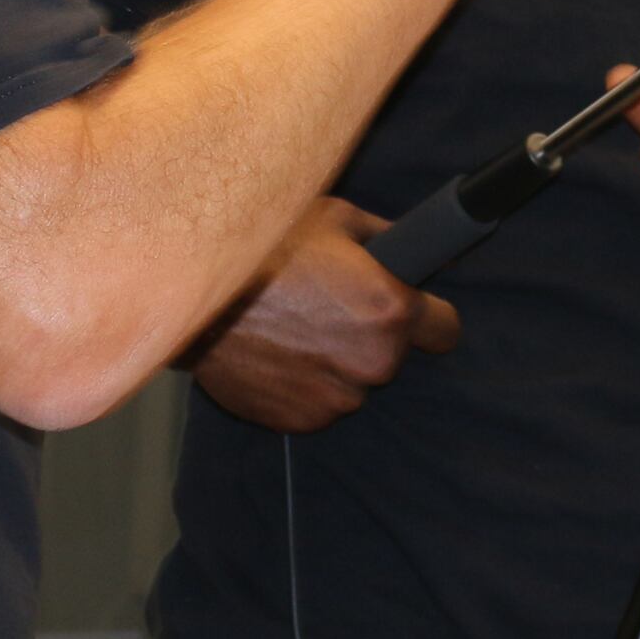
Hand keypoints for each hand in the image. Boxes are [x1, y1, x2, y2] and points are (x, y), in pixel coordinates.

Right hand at [182, 199, 462, 432]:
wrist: (193, 287)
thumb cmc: (265, 245)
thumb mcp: (336, 218)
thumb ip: (385, 240)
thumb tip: (412, 248)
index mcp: (391, 312)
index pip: (446, 331)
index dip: (427, 315)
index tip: (407, 308)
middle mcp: (371, 363)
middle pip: (391, 356)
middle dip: (370, 336)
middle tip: (327, 307)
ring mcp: (334, 398)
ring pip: (351, 383)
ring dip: (333, 363)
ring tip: (292, 328)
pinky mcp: (298, 420)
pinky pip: (316, 403)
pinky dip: (302, 385)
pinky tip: (274, 352)